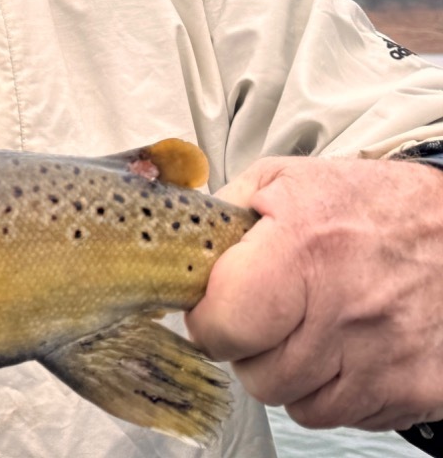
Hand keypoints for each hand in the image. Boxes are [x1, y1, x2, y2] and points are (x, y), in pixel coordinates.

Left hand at [185, 156, 442, 431]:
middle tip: (265, 315)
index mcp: (303, 249)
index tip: (214, 306)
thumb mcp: (287, 180)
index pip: (221, 325)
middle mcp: (345, 310)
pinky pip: (343, 416)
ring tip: (307, 328)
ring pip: (295, 402)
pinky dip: (332, 390)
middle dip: (248, 346)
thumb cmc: (374, 204)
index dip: (208, 319)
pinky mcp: (415, 390)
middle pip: (255, 373)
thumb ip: (225, 213)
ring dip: (289, 372)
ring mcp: (384, 358)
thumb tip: (180, 249)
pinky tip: (342, 350)